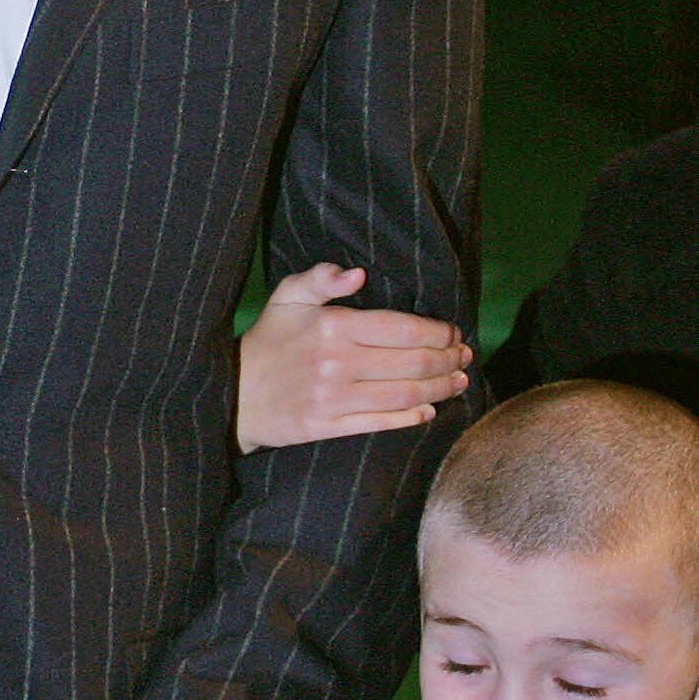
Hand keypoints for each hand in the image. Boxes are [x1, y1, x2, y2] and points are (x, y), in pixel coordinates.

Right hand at [237, 266, 469, 452]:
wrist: (233, 393)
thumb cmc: (268, 340)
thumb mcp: (287, 297)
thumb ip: (322, 277)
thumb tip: (358, 272)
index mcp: (334, 327)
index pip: (404, 329)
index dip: (439, 332)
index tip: (455, 331)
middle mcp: (338, 364)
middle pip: (414, 363)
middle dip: (449, 359)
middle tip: (465, 356)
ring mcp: (334, 398)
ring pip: (405, 395)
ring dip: (441, 388)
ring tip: (459, 381)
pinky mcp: (328, 427)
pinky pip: (382, 423)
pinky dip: (413, 417)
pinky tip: (430, 410)